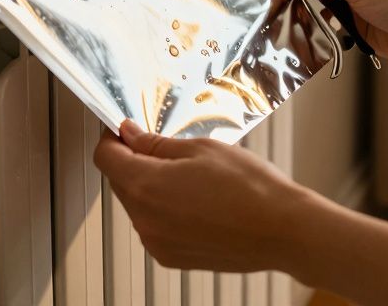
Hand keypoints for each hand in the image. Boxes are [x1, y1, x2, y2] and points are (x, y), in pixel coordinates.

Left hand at [93, 121, 319, 273]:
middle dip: (134, 161)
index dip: (112, 138)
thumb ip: (156, 143)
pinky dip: (166, 211)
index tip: (125, 130)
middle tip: (165, 147)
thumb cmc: (250, 189)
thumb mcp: (200, 148)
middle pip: (120, 181)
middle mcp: (144, 220)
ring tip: (191, 177)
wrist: (282, 230)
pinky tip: (197, 200)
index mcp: (145, 186)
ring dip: (151, 187)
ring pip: (138, 205)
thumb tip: (130, 135)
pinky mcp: (172, 257)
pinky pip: (155, 226)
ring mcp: (157, 243)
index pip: (105, 157)